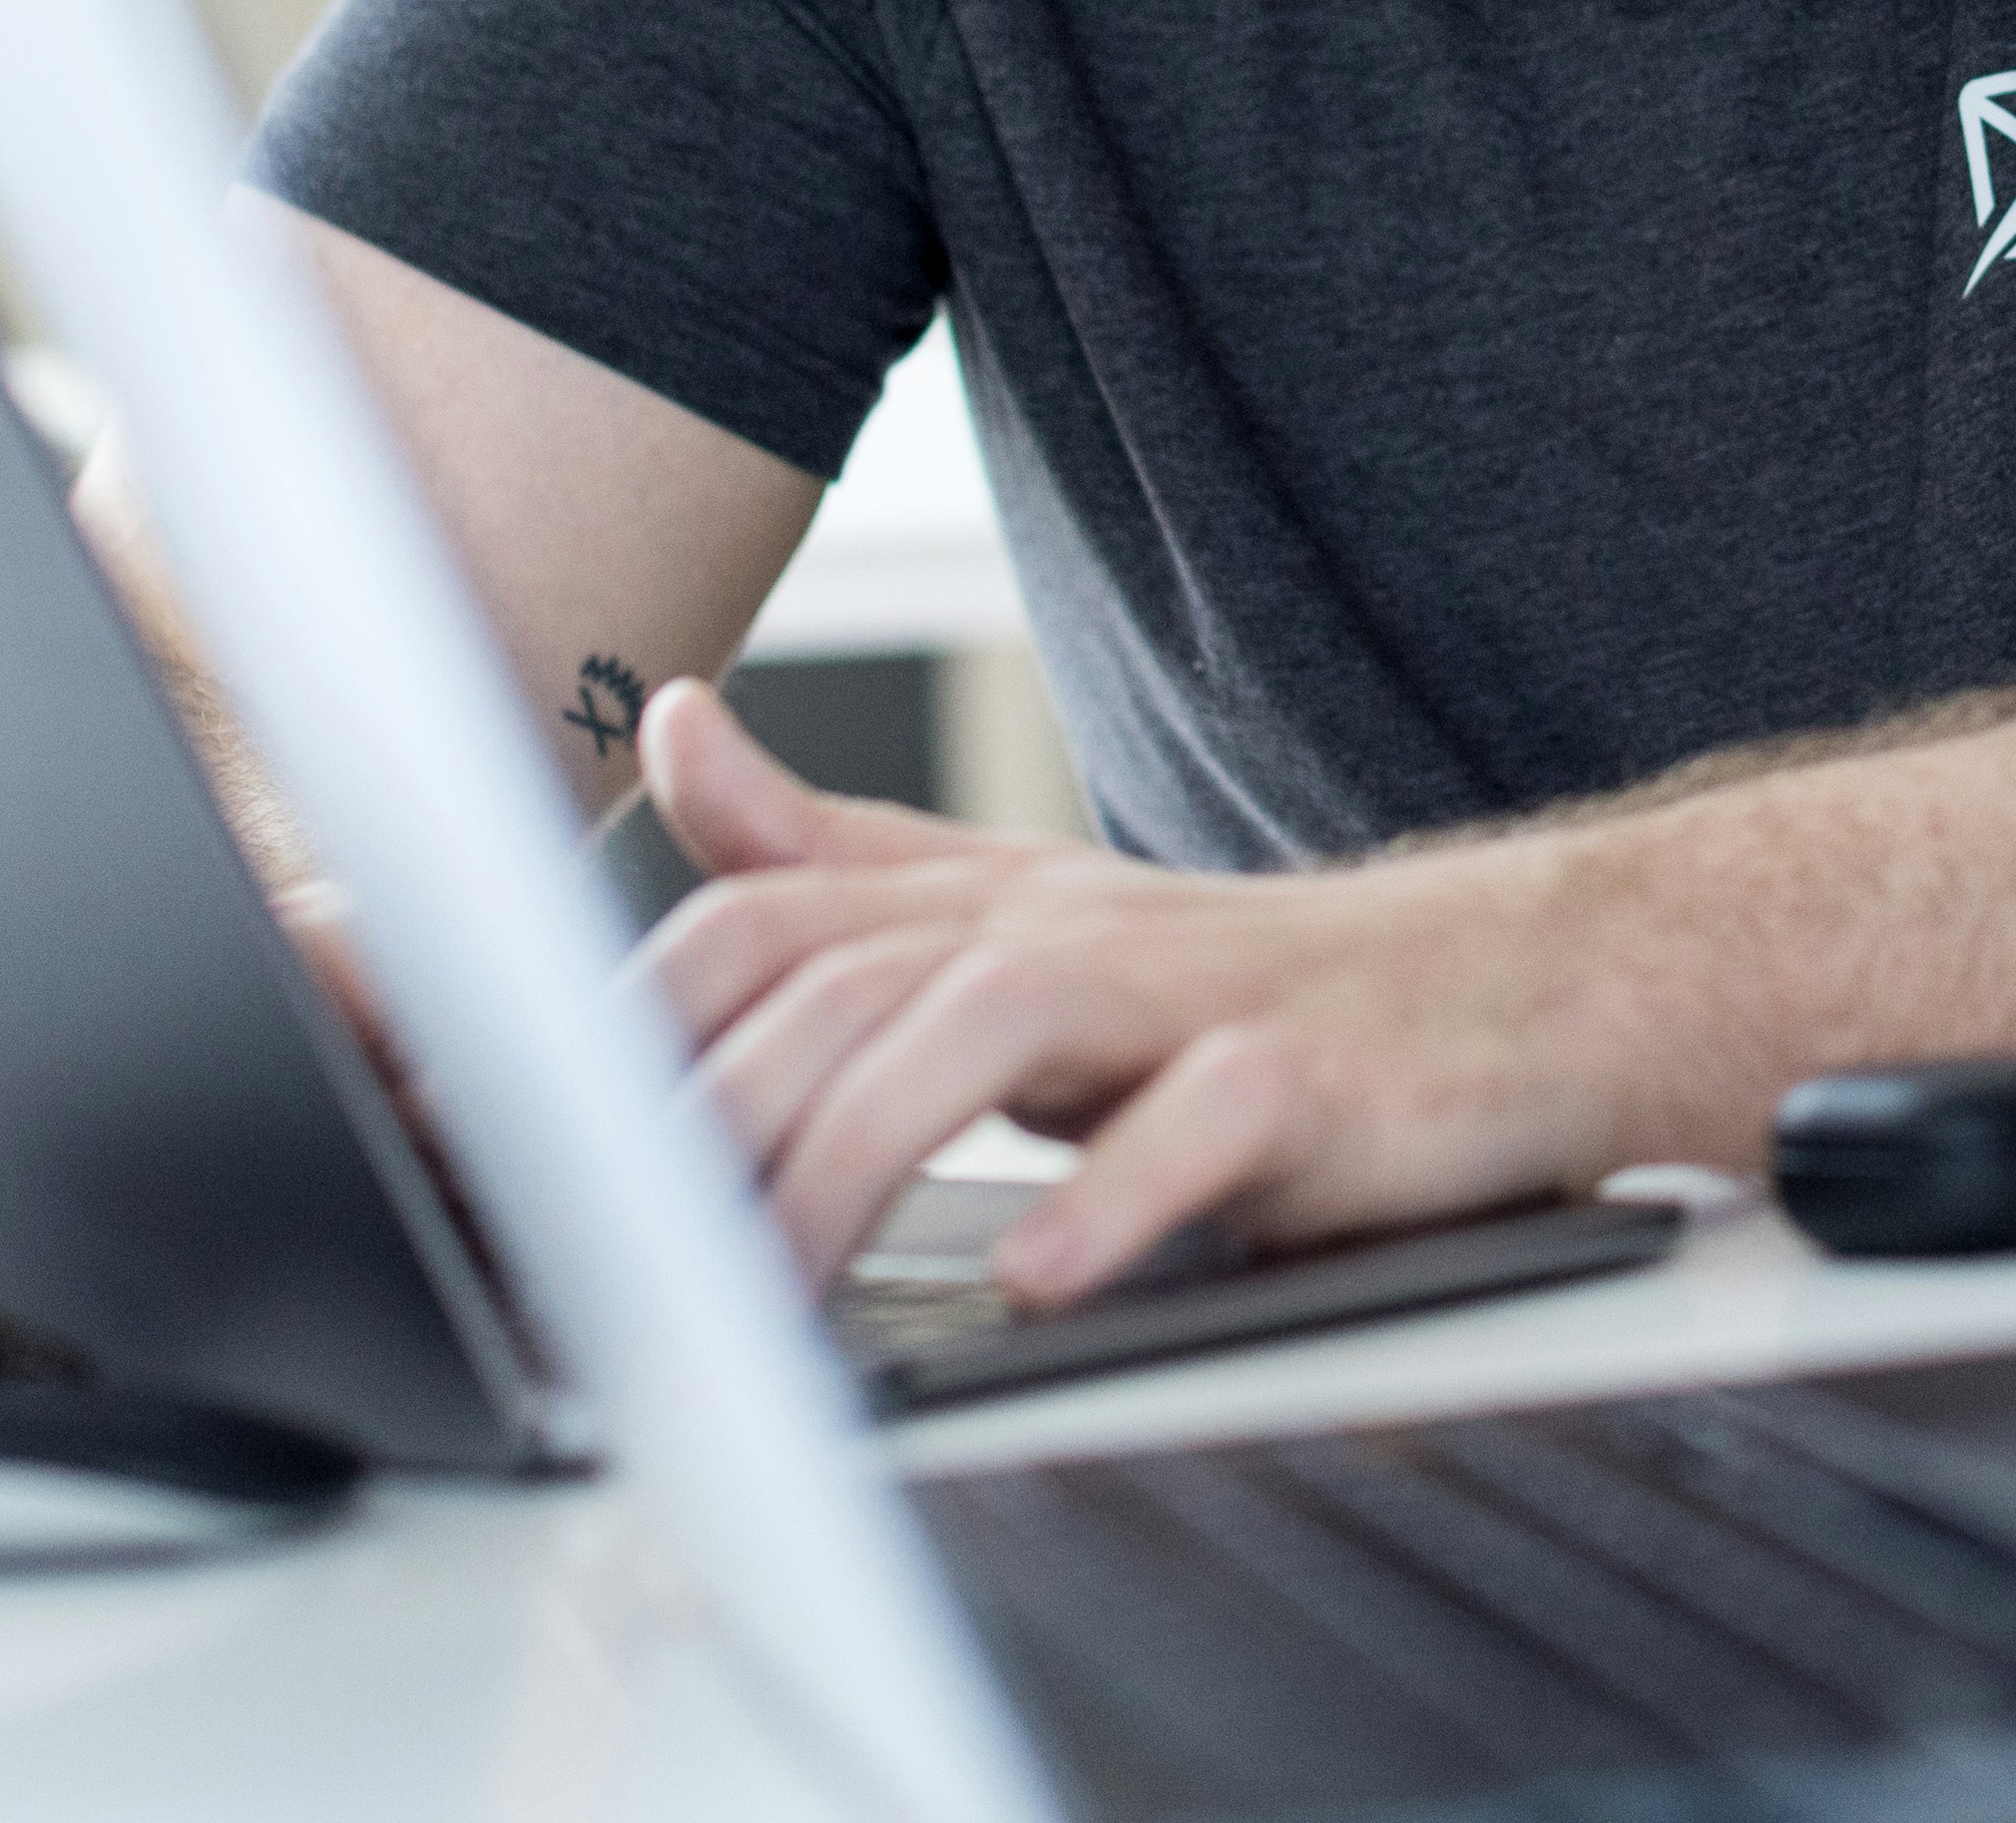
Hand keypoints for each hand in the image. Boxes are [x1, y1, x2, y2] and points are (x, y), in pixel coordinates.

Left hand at [626, 680, 1628, 1300]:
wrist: (1501, 997)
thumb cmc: (1236, 987)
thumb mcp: (1009, 913)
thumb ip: (825, 849)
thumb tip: (669, 730)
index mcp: (969, 908)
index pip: (753, 928)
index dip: (614, 1025)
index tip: (514, 1149)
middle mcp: (1057, 931)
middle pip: (838, 988)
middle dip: (707, 1125)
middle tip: (616, 1265)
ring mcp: (1184, 997)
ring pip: (983, 1033)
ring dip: (857, 1159)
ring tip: (776, 1286)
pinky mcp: (1308, 1081)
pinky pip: (1199, 1125)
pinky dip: (1111, 1201)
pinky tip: (1037, 1281)